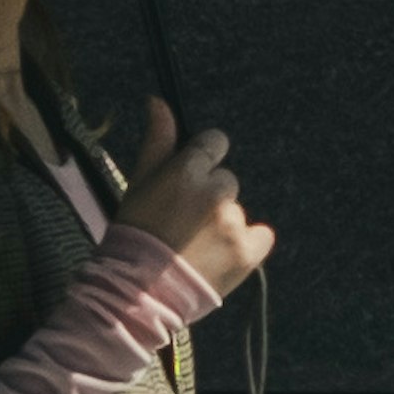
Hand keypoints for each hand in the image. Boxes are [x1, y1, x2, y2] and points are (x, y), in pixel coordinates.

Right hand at [110, 98, 275, 298]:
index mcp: (188, 170)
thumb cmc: (133, 235)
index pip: (214, 142)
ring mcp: (235, 223)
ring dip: (222, 224)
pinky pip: (260, 236)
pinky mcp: (249, 252)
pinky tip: (219, 257)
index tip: (187, 183)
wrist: (138, 294)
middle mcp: (217, 192)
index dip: (200, 161)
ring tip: (194, 248)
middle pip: (225, 180)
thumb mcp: (139, 183)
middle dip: (209, 196)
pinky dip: (245, 245)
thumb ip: (157, 140)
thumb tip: (159, 100)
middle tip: (183, 223)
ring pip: (236, 211)